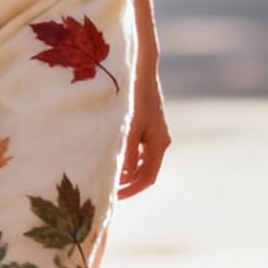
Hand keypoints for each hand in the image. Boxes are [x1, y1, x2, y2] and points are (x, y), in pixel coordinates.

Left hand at [117, 66, 168, 198]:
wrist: (142, 70)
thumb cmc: (135, 98)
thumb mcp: (130, 127)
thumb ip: (127, 153)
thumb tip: (125, 176)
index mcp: (159, 144)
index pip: (147, 178)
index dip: (131, 190)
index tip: (114, 197)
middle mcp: (159, 141)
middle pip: (145, 171)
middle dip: (128, 183)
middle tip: (108, 190)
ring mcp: (154, 132)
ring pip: (142, 160)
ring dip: (127, 170)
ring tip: (108, 175)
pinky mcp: (147, 124)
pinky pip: (139, 148)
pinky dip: (128, 156)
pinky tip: (112, 155)